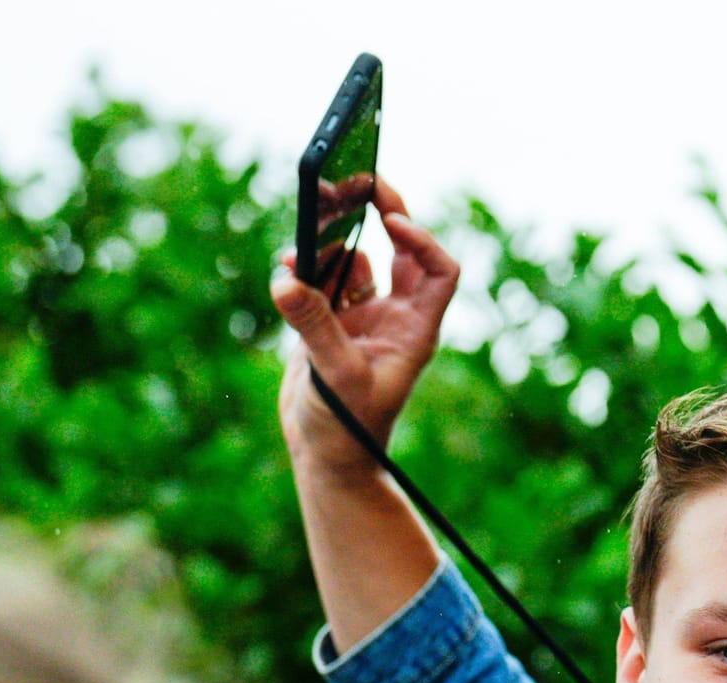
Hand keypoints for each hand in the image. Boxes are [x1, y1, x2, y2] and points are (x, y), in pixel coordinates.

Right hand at [271, 176, 459, 477]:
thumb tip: (288, 280)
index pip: (439, 272)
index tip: (391, 221)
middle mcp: (396, 319)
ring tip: (311, 220)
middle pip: (404, 252)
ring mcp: (365, 321)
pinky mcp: (332, 326)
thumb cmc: (349, 428)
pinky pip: (324, 283)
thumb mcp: (334, 375)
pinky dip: (307, 270)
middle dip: (385, 214)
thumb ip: (314, 326)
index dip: (422, 240)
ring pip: (358, 263)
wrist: (328, 457)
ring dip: (335, 242)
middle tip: (359, 180)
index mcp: (415, 330)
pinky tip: (287, 268)